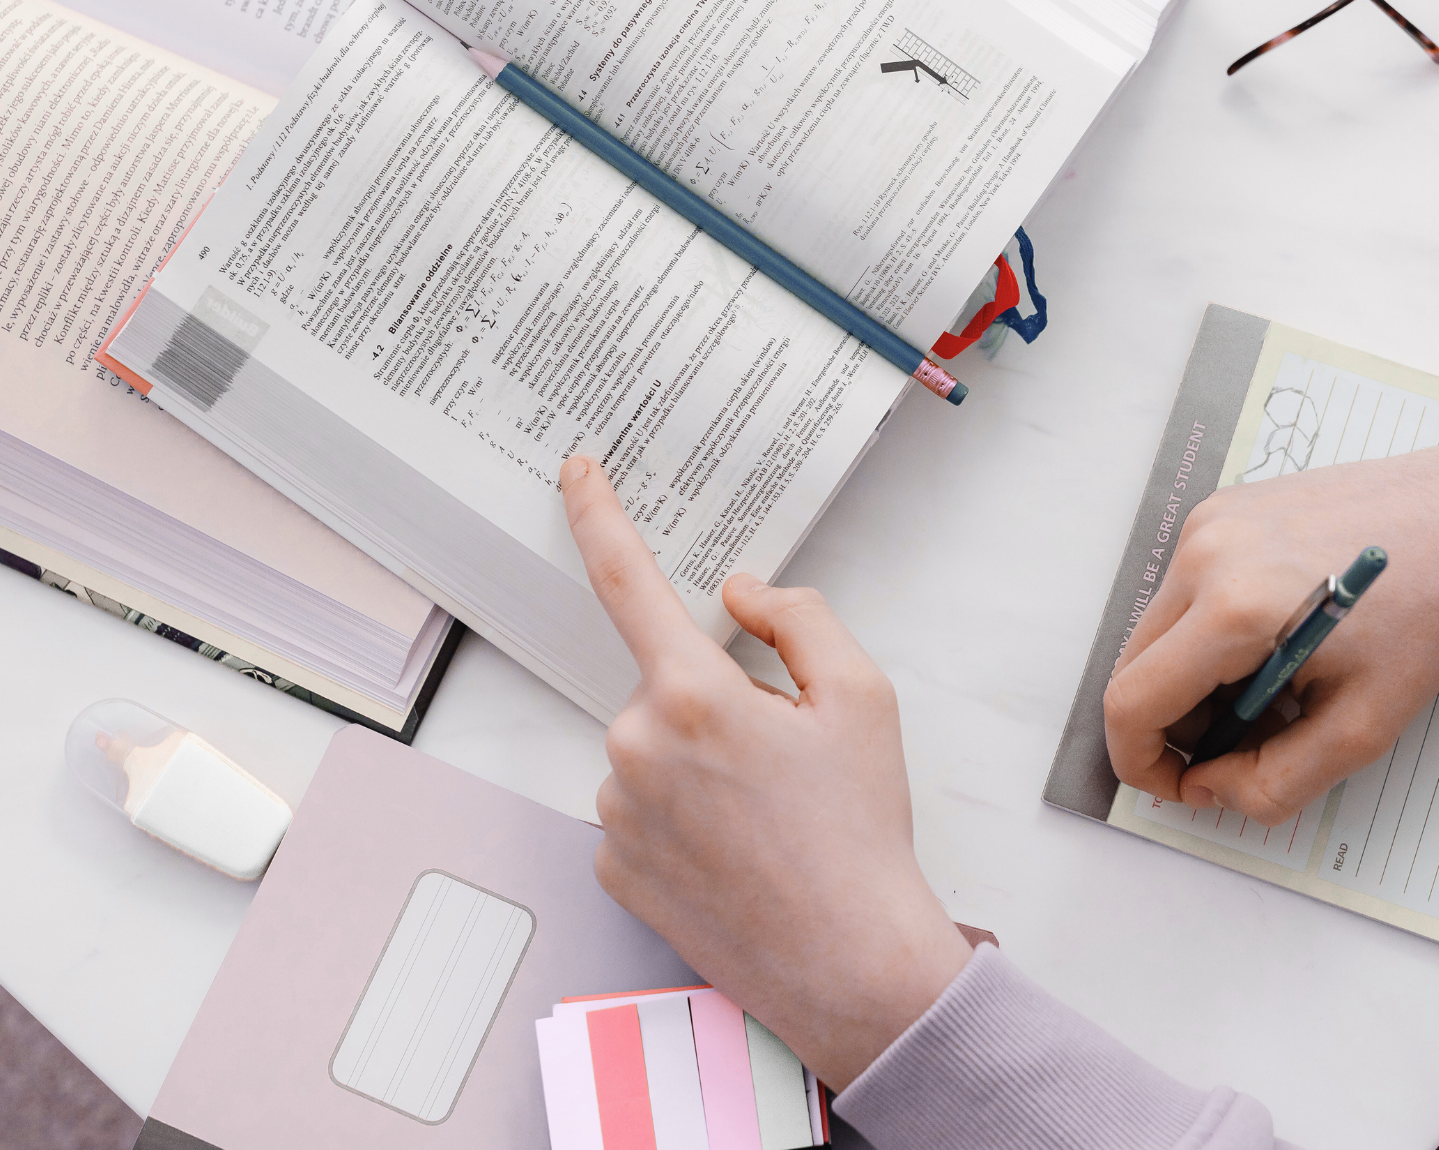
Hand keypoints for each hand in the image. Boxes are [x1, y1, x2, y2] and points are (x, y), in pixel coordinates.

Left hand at [560, 456, 968, 1090]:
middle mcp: (634, 747)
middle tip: (781, 756)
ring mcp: (615, 810)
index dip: (597, 514)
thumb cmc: (861, 833)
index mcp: (692, 695)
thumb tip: (738, 594)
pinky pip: (637, 804)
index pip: (626, 579)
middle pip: (665, 682)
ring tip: (764, 814)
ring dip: (695, 757)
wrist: (852, 966)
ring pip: (650, 746)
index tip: (575, 472)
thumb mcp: (863, 696)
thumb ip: (796, 615)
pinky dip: (677, 810)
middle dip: (715, 697)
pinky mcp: (611, 864)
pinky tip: (731, 847)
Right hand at [1105, 440, 1438, 823]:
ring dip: (1195, 678)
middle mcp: (1200, 556)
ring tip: (1272, 686)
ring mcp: (1202, 526)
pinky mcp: (1215, 512)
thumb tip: (1212, 787)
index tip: (1183, 786)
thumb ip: (1276, 781)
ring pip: (1156, 632)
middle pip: (1134, 668)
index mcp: (1231, 609)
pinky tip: (1273, 637)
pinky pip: (1182, 591)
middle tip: (1242, 743)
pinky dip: (1210, 632)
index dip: (1142, 763)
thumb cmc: (1428, 610)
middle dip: (1175, 724)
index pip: (1132, 702)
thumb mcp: (1364, 724)